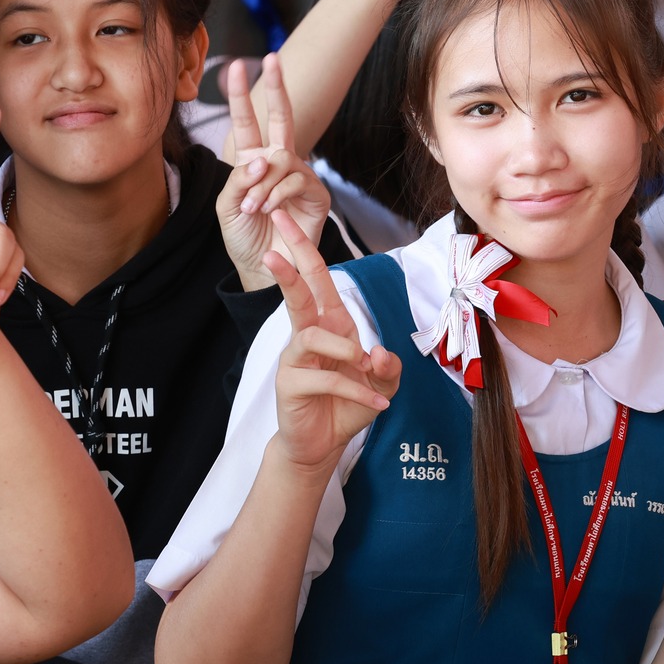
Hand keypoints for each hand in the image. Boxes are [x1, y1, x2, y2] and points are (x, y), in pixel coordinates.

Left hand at [218, 53, 332, 288]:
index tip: (237, 67)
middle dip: (277, 87)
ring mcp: (300, 176)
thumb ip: (239, 179)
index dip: (242, 96)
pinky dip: (277, 196)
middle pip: (282, 117)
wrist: (262, 269)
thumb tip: (263, 159)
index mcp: (253, 162)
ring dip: (262, 184)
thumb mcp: (227, 206)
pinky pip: (295, 180)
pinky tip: (270, 212)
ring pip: (282, 159)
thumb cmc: (243, 237)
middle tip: (273, 59)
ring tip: (253, 209)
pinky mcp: (316, 194)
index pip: (248, 123)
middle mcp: (278, 163)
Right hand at [266, 209, 399, 474]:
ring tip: (364, 368)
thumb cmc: (347, 406)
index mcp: (331, 325)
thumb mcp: (382, 385)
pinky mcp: (291, 385)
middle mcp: (309, 336)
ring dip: (344, 351)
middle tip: (274, 242)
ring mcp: (296, 360)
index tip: (286, 218)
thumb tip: (377, 351)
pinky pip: (325, 378)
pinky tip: (375, 404)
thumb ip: (389, 367)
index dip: (304, 249)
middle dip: (290, 264)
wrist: (323, 446)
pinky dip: (355, 391)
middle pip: (298, 293)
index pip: (317, 280)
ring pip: (313, 336)